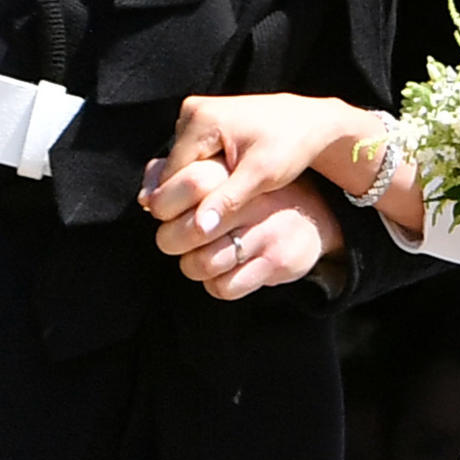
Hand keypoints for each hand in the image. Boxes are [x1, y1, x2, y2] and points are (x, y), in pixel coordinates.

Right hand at [140, 92, 355, 236]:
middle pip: (172, 171)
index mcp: (201, 119)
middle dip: (190, 195)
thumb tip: (199, 229)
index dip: (184, 206)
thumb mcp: (262, 175)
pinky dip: (202, 174)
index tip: (207, 222)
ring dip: (195, 187)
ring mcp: (195, 113)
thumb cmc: (291, 146)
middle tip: (218, 210)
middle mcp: (191, 111)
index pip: (171, 177)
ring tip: (225, 195)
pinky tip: (223, 184)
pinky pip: (190, 157)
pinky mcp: (203, 120)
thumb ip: (228, 200)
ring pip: (179, 167)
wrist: (310, 123)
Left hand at [151, 158, 344, 300]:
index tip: (165, 211)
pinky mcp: (277, 262)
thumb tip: (145, 196)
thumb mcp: (226, 173)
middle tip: (175, 239)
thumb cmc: (253, 194)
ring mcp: (267, 231)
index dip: (165, 203)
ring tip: (199, 255)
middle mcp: (255, 198)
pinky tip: (222, 271)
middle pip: (190, 230)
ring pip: (203, 263)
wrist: (314, 217)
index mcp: (240, 172)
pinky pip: (225, 287)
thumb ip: (182, 175)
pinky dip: (215, 284)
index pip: (191, 183)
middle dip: (171, 240)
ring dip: (192, 265)